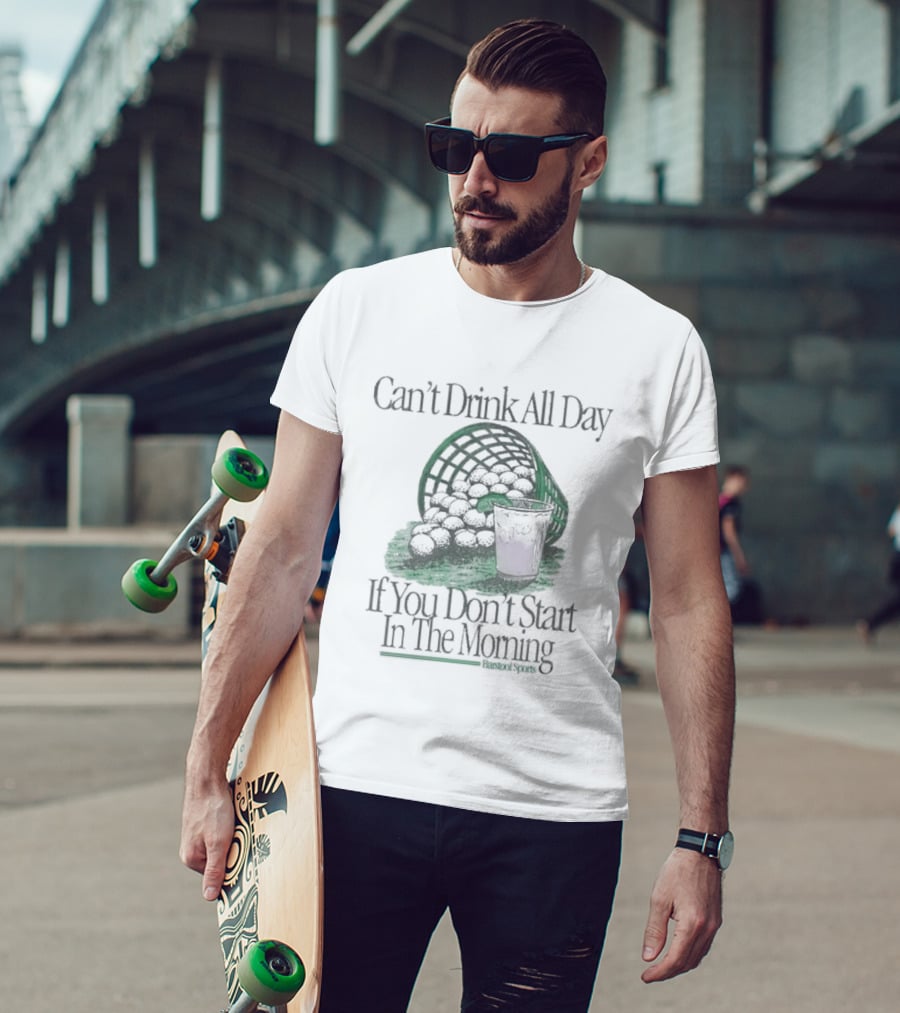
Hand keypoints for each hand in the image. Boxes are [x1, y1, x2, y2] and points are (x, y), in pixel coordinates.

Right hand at [179, 774, 233, 901]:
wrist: (207, 777)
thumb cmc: (212, 810)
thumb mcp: (218, 843)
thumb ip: (215, 870)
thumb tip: (209, 897)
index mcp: (192, 858)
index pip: (218, 876)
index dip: (233, 869)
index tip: (245, 862)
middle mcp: (192, 849)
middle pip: (221, 860)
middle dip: (235, 851)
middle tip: (242, 837)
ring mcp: (198, 835)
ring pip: (224, 844)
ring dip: (235, 837)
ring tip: (238, 825)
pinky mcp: (205, 823)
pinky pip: (223, 831)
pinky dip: (232, 827)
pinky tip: (235, 817)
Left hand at [641, 848, 723, 982]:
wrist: (700, 852)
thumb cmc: (677, 872)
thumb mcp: (659, 899)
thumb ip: (654, 930)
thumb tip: (648, 957)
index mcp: (692, 924)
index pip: (675, 959)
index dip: (659, 972)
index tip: (645, 977)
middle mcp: (707, 928)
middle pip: (687, 962)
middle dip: (668, 971)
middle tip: (650, 973)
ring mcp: (714, 925)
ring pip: (697, 957)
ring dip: (680, 965)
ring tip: (661, 965)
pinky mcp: (716, 920)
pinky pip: (704, 946)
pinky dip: (690, 954)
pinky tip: (678, 951)